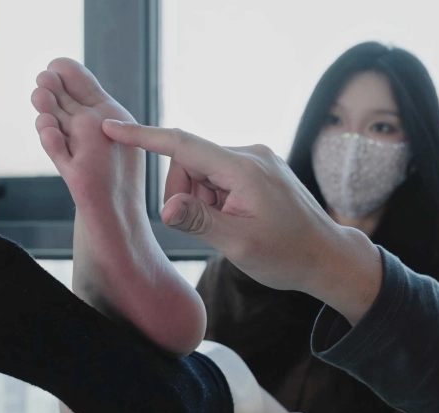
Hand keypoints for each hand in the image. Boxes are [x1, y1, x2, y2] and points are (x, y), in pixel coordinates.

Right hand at [101, 121, 381, 323]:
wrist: (326, 257)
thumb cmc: (286, 255)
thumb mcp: (238, 244)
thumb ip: (199, 221)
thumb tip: (165, 206)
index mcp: (244, 169)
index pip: (183, 145)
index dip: (144, 136)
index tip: (112, 128)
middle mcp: (250, 154)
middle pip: (189, 160)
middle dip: (184, 192)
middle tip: (204, 227)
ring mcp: (257, 159)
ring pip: (203, 170)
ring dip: (202, 198)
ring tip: (227, 227)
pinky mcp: (260, 169)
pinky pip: (221, 175)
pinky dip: (216, 197)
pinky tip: (236, 220)